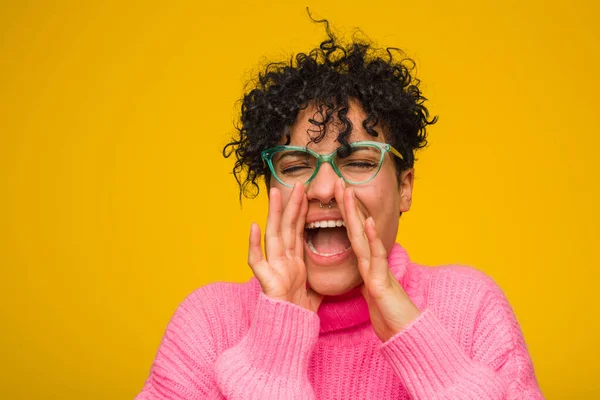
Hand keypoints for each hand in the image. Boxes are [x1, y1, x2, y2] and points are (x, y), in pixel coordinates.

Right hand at [247, 183, 322, 312]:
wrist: (290, 333)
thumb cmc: (299, 314)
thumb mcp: (315, 290)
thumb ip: (318, 277)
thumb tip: (332, 271)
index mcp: (294, 261)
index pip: (298, 231)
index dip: (301, 212)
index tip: (306, 194)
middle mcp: (282, 261)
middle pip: (287, 227)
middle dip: (291, 205)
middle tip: (297, 183)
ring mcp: (272, 268)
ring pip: (273, 236)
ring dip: (273, 214)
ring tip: (275, 193)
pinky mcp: (265, 280)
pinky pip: (257, 261)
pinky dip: (254, 244)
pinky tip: (254, 226)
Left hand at [334, 178, 420, 341]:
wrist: (406, 336)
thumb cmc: (390, 317)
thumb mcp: (372, 295)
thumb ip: (368, 280)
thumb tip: (363, 270)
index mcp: (366, 265)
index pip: (352, 235)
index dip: (344, 216)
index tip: (336, 196)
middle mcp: (372, 262)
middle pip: (356, 229)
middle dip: (347, 206)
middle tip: (339, 182)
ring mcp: (377, 270)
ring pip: (363, 237)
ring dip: (355, 213)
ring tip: (348, 192)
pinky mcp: (381, 282)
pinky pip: (375, 257)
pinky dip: (371, 238)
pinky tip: (366, 222)